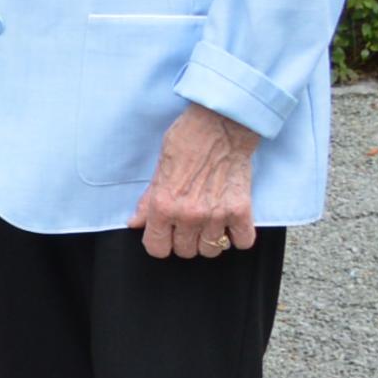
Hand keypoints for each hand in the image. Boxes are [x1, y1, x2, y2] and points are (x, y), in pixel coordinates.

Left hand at [134, 103, 259, 260]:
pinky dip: (239, 236)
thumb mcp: (158, 169)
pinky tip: (232, 222)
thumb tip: (135, 223)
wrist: (220, 125)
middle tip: (190, 223)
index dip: (160, 243)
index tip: (166, 235)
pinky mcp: (241, 210)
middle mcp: (188, 215)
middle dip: (185, 240)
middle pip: (185, 252)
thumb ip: (148, 201)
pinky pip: (242, 242)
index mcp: (163, 205)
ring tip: (211, 221)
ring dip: (211, 239)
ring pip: (212, 250)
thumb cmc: (187, 140)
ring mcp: (216, 215)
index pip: (157, 248)